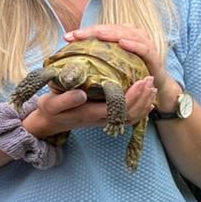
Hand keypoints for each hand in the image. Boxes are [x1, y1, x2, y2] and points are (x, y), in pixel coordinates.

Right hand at [23, 78, 156, 137]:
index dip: (133, 96)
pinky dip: (140, 108)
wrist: (48, 122)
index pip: (118, 107)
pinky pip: (127, 116)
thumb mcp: (51, 104)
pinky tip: (146, 98)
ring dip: (144, 103)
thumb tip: (82, 94)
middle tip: (150, 79)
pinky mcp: (105, 117)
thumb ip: (65, 100)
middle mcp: (101, 119)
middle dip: (143, 97)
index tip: (141, 80)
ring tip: (152, 87)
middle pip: (130, 113)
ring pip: (131, 117)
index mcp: (90, 113)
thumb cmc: (49, 110)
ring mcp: (104, 120)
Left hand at [63, 24, 179, 110]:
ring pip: (126, 34)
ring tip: (97, 34)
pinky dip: (134, 44)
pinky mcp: (153, 56)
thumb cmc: (128, 74)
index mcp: (121, 35)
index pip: (100, 30)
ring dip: (111, 34)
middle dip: (93, 31)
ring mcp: (144, 44)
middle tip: (76, 35)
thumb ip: (95, 59)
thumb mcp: (109, 66)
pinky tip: (122, 43)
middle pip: (111, 29)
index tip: (67, 37)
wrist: (152, 87)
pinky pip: (143, 48)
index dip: (84, 32)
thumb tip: (70, 58)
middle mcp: (132, 36)